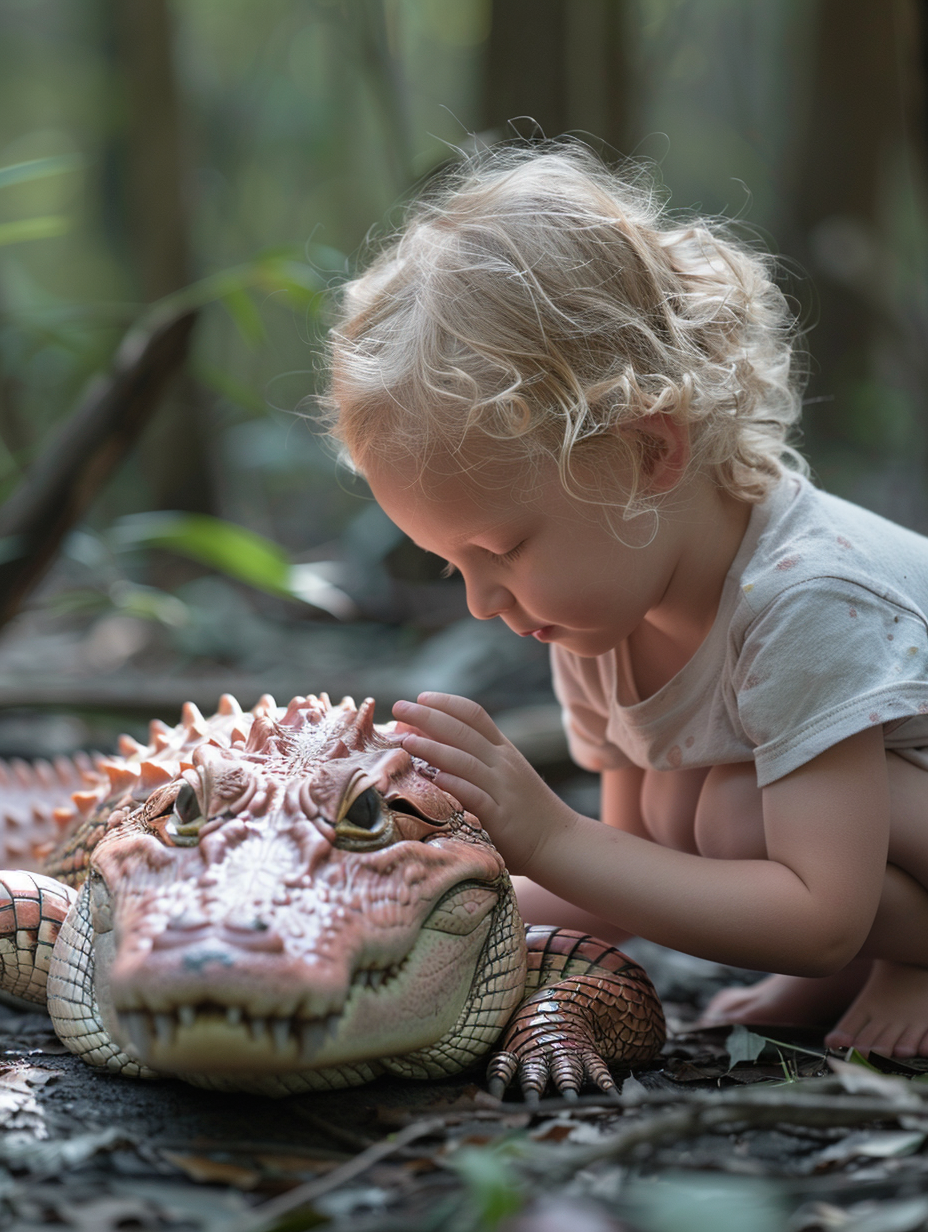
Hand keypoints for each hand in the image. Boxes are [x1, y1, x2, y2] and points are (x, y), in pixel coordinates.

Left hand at [392, 692, 577, 874]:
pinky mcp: (501, 817)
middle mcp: (503, 763)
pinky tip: (433, 778)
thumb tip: (433, 745)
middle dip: (427, 716)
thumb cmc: (524, 810)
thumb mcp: (505, 775)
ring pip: (464, 760)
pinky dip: (454, 784)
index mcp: (503, 750)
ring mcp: (503, 789)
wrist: (560, 842)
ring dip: (432, 747)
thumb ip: (476, 759)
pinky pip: (475, 796)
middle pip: (462, 731)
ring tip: (405, 740)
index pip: (474, 715)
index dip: (446, 703)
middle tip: (399, 706)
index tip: (421, 696)